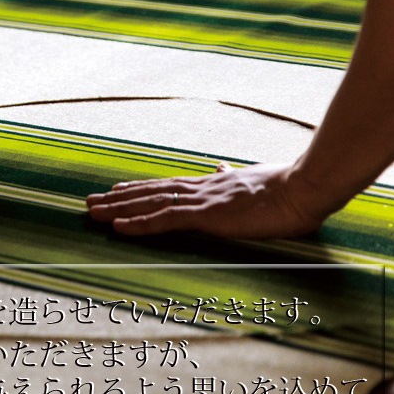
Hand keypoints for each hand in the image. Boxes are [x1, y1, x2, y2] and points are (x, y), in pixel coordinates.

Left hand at [86, 162, 326, 239]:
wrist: (302, 188)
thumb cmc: (286, 188)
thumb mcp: (253, 180)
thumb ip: (232, 176)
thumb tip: (222, 167)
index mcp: (211, 184)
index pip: (166, 186)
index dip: (139, 189)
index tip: (116, 190)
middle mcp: (200, 189)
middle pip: (150, 193)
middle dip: (119, 199)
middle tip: (91, 202)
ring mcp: (201, 202)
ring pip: (150, 204)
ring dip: (119, 210)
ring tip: (93, 212)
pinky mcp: (207, 216)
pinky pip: (165, 220)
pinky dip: (139, 224)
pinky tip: (119, 227)